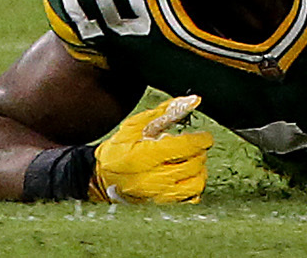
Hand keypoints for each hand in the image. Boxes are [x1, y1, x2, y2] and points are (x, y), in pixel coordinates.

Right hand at [90, 95, 207, 203]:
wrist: (102, 177)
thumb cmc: (118, 149)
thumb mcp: (136, 125)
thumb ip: (165, 112)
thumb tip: (191, 101)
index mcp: (144, 155)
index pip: (184, 147)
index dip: (200, 140)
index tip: (205, 137)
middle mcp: (152, 178)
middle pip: (193, 165)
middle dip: (200, 153)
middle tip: (196, 146)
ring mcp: (158, 195)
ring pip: (195, 184)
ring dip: (200, 170)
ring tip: (193, 161)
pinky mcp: (161, 204)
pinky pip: (190, 198)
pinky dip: (194, 186)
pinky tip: (187, 176)